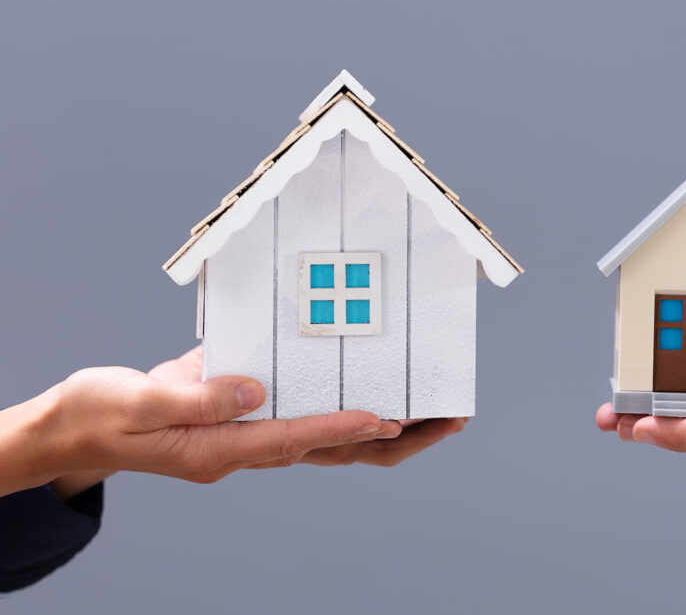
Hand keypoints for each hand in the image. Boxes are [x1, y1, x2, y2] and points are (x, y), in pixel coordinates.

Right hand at [1, 347, 437, 496]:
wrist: (83, 424)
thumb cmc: (104, 414)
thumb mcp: (138, 402)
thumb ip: (195, 397)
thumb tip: (255, 389)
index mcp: (221, 449)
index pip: (294, 439)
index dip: (342, 429)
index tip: (388, 418)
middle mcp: (248, 446)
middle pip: (336, 452)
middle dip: (396, 438)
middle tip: (449, 419)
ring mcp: (253, 433)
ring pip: (333, 440)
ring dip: (387, 428)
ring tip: (437, 411)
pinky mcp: (251, 413)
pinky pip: (310, 414)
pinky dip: (349, 407)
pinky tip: (377, 387)